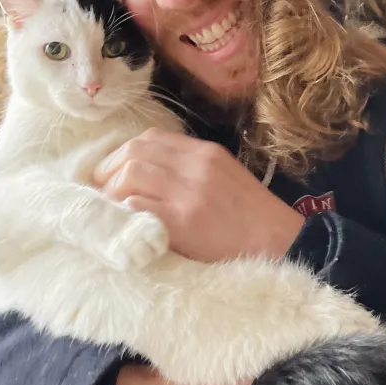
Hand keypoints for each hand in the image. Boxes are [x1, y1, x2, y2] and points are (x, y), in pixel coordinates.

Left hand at [93, 130, 303, 261]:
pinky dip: (123, 213)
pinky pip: (137, 206)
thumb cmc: (252, 221)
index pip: (150, 138)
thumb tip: (145, 177)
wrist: (283, 245)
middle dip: (109, 171)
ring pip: (131, 174)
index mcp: (206, 153)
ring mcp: (189, 192)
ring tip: (112, 210)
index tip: (112, 174)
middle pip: (135, 151)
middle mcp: (196, 165)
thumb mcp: (225, 179)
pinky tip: (125, 224)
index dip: (121, 154)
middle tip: (102, 193)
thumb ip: (191, 171)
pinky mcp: (183, 221)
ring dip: (112, 192)